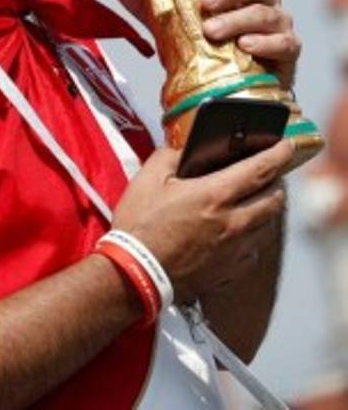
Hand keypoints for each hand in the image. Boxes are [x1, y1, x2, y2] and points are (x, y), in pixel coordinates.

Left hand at [109, 0, 300, 89]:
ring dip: (238, 19)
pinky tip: (245, 46)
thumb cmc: (206, 49)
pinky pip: (285, 42)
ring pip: (265, 11)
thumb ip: (148, 5)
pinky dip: (266, 42)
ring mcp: (277, 23)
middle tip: (203, 1)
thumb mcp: (172, 26)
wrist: (234, 91)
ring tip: (212, 30)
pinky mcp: (289, 50)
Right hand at [111, 141, 292, 303]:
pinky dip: (250, 236)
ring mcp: (233, 250)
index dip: (278, 154)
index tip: (286, 145)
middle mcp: (232, 223)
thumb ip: (169, 156)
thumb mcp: (147, 179)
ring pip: (266, 226)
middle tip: (269, 173)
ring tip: (255, 200)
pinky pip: (252, 250)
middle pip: (273, 199)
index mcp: (213, 195)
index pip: (259, 169)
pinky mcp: (229, 272)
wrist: (135, 276)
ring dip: (265, 209)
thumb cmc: (139, 226)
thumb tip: (184, 150)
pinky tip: (236, 233)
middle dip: (275, 182)